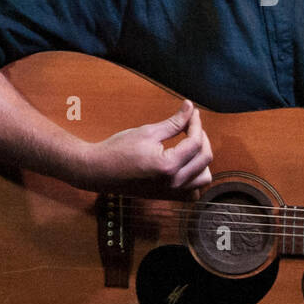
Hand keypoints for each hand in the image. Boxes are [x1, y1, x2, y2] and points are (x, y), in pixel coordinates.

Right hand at [79, 100, 212, 192]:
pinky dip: (194, 177)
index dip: (196, 124)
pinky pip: (192, 191)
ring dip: (202, 160)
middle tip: (191, 125)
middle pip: (205, 159)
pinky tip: (185, 164)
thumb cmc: (118, 150)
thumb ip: (174, 122)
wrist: (98, 171)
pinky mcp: (167, 196)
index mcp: (168, 166)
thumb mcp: (147, 132)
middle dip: (201, 138)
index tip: (192, 112)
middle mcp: (173, 183)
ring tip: (189, 145)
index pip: (195, 142)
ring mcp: (171, 193)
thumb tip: (190, 107)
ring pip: (203, 178)